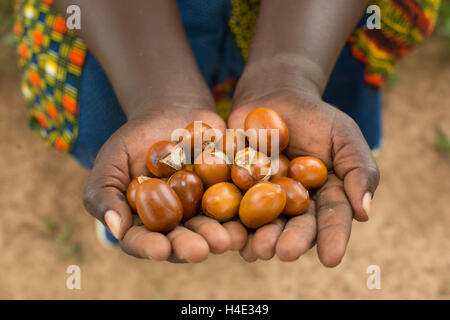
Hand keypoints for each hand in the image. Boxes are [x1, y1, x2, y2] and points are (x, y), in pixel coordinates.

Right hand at [83, 106, 247, 261]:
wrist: (174, 112)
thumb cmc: (136, 138)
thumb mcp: (112, 159)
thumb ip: (104, 193)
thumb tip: (116, 229)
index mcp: (144, 222)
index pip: (142, 240)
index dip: (149, 247)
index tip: (159, 250)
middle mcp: (176, 223)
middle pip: (182, 239)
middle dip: (191, 246)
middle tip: (202, 250)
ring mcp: (204, 211)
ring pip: (212, 228)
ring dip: (222, 236)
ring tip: (229, 239)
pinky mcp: (229, 195)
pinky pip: (238, 206)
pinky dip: (244, 212)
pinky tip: (250, 216)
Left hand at [228, 88, 379, 266]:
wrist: (274, 98)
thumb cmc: (315, 117)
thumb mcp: (343, 135)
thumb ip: (358, 170)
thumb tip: (364, 213)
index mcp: (326, 196)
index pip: (332, 218)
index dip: (333, 238)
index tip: (331, 260)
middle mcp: (297, 205)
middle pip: (296, 226)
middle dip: (291, 241)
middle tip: (285, 253)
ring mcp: (266, 199)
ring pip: (265, 223)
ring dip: (261, 238)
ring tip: (257, 250)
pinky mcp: (238, 190)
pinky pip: (236, 207)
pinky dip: (234, 221)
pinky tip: (231, 236)